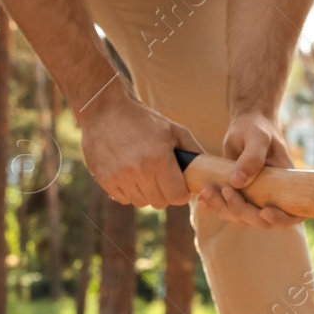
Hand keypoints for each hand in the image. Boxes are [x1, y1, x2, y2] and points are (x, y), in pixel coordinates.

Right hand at [79, 95, 197, 208]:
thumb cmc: (144, 120)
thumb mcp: (174, 130)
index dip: (181, 192)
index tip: (179, 185)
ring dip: (147, 192)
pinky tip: (130, 174)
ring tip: (145, 174)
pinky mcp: (106, 181)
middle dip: (165, 193)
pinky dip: (130, 191)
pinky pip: (125, 199)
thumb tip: (208, 171)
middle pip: (160, 203)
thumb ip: (194, 151)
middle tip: (163, 179)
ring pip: (142, 202)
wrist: (105, 110)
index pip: (177, 196)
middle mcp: (139, 171)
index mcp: (159, 159)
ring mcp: (120, 178)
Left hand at [196, 112, 303, 228]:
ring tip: (207, 190)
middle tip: (226, 189)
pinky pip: (228, 211)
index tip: (264, 212)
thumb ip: (252, 158)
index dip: (280, 220)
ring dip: (223, 208)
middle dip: (241, 210)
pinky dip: (215, 206)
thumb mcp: (257, 138)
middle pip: (261, 221)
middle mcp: (273, 198)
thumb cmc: (257, 129)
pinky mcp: (239, 198)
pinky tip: (203, 198)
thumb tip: (238, 182)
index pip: (292, 215)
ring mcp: (255, 200)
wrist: (245, 127)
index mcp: (287, 186)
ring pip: (241, 218)